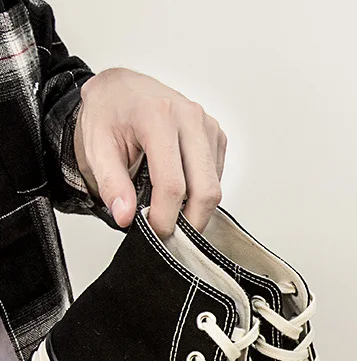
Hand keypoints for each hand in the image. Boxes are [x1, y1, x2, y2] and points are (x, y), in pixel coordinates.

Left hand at [74, 68, 226, 236]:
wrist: (123, 88)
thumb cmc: (111, 113)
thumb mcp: (97, 146)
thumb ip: (112, 183)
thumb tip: (126, 216)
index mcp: (158, 116)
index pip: (172, 184)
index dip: (165, 216)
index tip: (154, 230)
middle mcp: (190, 117)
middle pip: (205, 190)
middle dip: (190, 222)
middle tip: (170, 233)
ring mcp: (208, 126)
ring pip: (215, 187)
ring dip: (196, 209)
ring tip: (171, 210)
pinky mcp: (217, 136)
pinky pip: (217, 178)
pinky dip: (200, 193)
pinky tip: (181, 189)